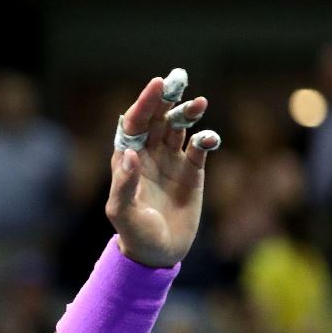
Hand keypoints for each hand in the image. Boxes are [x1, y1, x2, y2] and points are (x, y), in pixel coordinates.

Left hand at [106, 74, 217, 267]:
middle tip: (179, 79)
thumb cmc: (134, 234)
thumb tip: (129, 154)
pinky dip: (205, 139)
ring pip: (179, 127)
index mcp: (127, 159)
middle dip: (166, 98)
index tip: (156, 85)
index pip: (134, 125)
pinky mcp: (192, 171)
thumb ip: (124, 184)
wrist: (159, 253)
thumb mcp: (122, 213)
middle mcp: (148, 154)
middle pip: (157, 119)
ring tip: (199, 102)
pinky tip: (209, 138)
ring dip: (187, 113)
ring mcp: (171, 160)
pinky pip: (199, 147)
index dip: (144, 104)